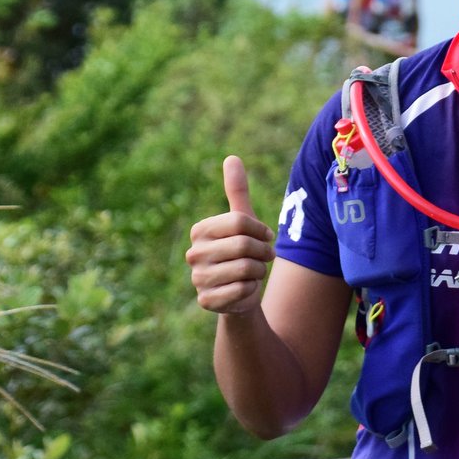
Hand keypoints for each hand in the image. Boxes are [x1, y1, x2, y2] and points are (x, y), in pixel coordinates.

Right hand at [186, 155, 275, 314]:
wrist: (239, 292)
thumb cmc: (242, 252)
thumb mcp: (243, 220)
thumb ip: (237, 190)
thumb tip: (232, 157)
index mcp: (200, 230)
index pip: (240, 222)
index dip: (261, 231)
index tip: (265, 237)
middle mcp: (193, 253)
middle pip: (244, 246)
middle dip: (263, 253)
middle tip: (263, 258)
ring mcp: (197, 278)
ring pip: (246, 269)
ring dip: (259, 272)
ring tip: (252, 273)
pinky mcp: (206, 301)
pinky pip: (242, 290)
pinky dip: (251, 290)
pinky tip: (243, 290)